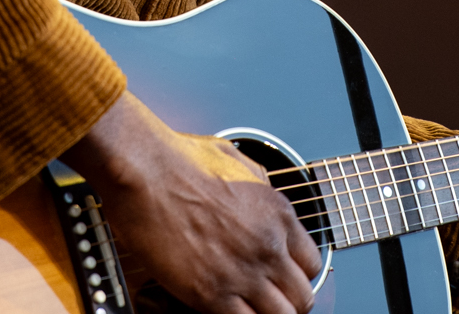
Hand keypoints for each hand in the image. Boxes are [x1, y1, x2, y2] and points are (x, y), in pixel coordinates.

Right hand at [64, 92, 322, 312]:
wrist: (147, 172)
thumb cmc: (182, 161)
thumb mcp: (238, 164)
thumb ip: (259, 190)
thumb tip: (260, 200)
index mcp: (278, 214)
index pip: (312, 264)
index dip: (297, 274)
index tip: (283, 277)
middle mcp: (268, 246)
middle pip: (302, 298)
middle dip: (287, 300)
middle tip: (268, 299)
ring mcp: (242, 273)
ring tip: (247, 307)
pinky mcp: (210, 294)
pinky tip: (225, 309)